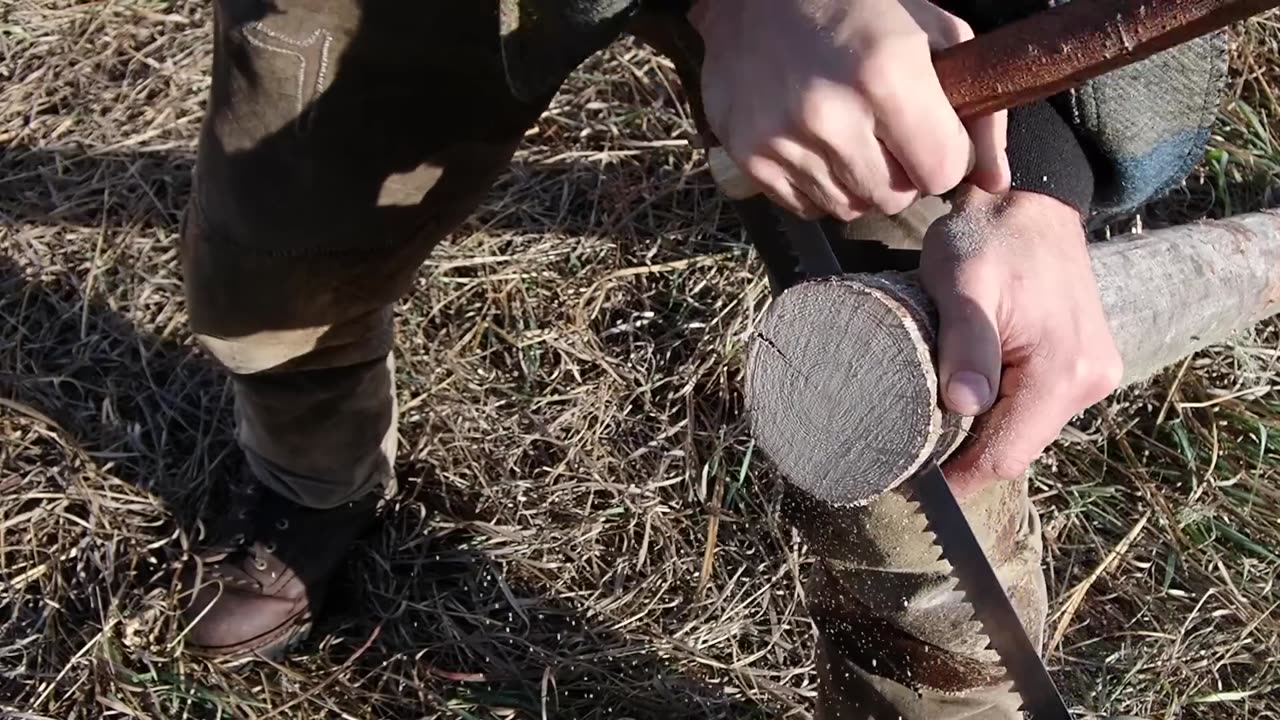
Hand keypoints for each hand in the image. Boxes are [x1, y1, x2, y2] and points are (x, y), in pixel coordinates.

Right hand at [688, 0, 1008, 220]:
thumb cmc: (852, 3)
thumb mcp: (931, 32)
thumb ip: (977, 111)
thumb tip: (996, 182)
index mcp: (885, 73)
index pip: (941, 172)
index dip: (943, 155)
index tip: (930, 132)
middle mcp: (831, 113)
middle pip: (894, 198)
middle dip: (901, 172)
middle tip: (886, 131)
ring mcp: (783, 138)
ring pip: (849, 207)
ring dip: (858, 180)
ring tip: (847, 132)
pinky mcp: (749, 156)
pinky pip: (805, 205)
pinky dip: (817, 183)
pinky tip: (814, 141)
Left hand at [920, 187, 1122, 496]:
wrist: (1029, 200)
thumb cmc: (988, 236)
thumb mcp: (963, 283)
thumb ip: (966, 342)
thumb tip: (962, 405)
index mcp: (1064, 369)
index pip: (1006, 455)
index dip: (959, 479)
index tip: (911, 488)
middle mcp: (1090, 381)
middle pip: (1015, 448)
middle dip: (965, 458)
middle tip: (908, 456)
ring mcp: (1091, 373)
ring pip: (1024, 430)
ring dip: (981, 433)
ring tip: (929, 426)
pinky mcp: (1082, 365)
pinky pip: (1033, 407)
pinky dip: (999, 412)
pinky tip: (964, 400)